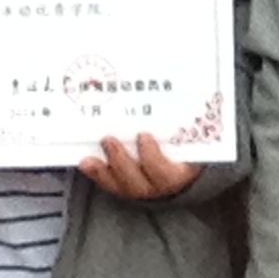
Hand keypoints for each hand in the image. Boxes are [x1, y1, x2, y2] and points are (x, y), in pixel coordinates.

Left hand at [78, 132, 201, 201]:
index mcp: (180, 174)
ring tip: (89, 158)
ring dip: (103, 171)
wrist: (184, 166)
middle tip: (109, 140)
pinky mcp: (126, 186)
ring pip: (121, 186)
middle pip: (138, 182)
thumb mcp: (192, 138)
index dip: (152, 157)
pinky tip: (86, 163)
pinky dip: (97, 174)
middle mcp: (159, 187)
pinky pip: (111, 184)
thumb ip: (187, 125)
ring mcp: (142, 189)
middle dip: (121, 161)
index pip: (165, 172)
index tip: (143, 136)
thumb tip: (189, 89)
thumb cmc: (187, 147)